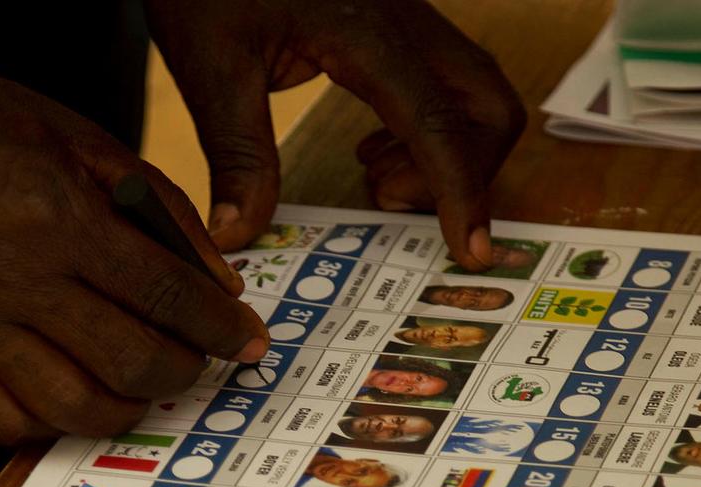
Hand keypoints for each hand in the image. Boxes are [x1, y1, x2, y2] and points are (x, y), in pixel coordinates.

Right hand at [0, 42, 268, 442]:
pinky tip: (69, 398)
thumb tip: (213, 271)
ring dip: (126, 407)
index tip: (245, 341)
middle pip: (131, 362)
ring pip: (70, 405)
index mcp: (59, 216)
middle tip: (200, 364)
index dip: (221, 328)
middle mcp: (15, 280)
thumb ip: (155, 202)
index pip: (168, 295)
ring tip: (143, 386)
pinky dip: (48, 422)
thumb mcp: (74, 131)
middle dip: (185, 372)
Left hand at [147, 0, 525, 270]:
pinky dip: (433, 129)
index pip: (437, 122)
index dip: (461, 192)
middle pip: (489, 104)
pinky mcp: (398, 24)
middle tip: (394, 201)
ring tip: (379, 180)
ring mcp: (409, 18)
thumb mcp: (211, 68)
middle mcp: (404, 22)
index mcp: (366, 34)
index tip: (471, 251)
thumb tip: (238, 233)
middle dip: (467, 171)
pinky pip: (448, 82)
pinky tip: (374, 149)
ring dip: (450, 152)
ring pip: (477, 93)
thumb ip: (236, 155)